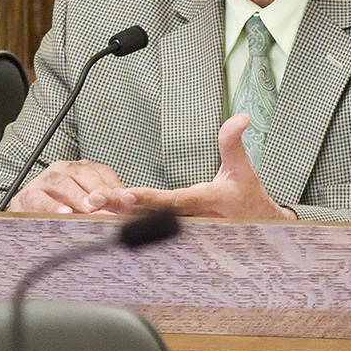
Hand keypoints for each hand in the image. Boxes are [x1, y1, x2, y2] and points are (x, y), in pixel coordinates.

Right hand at [6, 160, 126, 213]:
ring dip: (77, 196)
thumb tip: (127, 212)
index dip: (115, 185)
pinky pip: (39, 198)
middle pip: (82, 173)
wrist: (27, 218)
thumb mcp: (87, 208)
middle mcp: (62, 170)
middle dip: (97, 188)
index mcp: (80, 170)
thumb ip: (106, 207)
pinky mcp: (27, 195)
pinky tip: (64, 214)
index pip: (101, 172)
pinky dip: (52, 206)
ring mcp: (43, 180)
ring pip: (61, 182)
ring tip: (89, 209)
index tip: (127, 200)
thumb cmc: (63, 212)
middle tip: (109, 202)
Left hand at [88, 114, 297, 221]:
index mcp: (206, 204)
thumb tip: (240, 118)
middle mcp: (191, 220)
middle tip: (95, 201)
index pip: (175, 201)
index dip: (151, 199)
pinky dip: (127, 222)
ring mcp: (181, 230)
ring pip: (146, 224)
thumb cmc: (248, 201)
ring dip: (119, 216)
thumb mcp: (243, 169)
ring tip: (91, 206)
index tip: (127, 194)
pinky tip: (105, 216)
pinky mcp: (175, 232)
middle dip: (122, 208)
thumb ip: (233, 142)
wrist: (258, 230)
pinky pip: (148, 228)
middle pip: (151, 214)